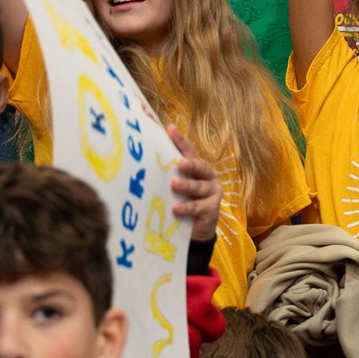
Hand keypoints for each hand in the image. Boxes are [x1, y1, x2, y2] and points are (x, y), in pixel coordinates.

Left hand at [167, 125, 222, 242]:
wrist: (198, 229)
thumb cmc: (185, 202)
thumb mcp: (177, 187)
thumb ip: (169, 175)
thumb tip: (145, 162)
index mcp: (199, 168)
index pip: (190, 151)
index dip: (181, 140)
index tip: (170, 129)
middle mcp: (209, 177)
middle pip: (200, 167)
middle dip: (190, 164)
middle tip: (179, 163)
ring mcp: (213, 192)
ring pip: (199, 187)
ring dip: (187, 186)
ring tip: (174, 185)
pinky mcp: (212, 209)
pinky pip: (197, 207)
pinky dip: (186, 207)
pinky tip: (175, 208)